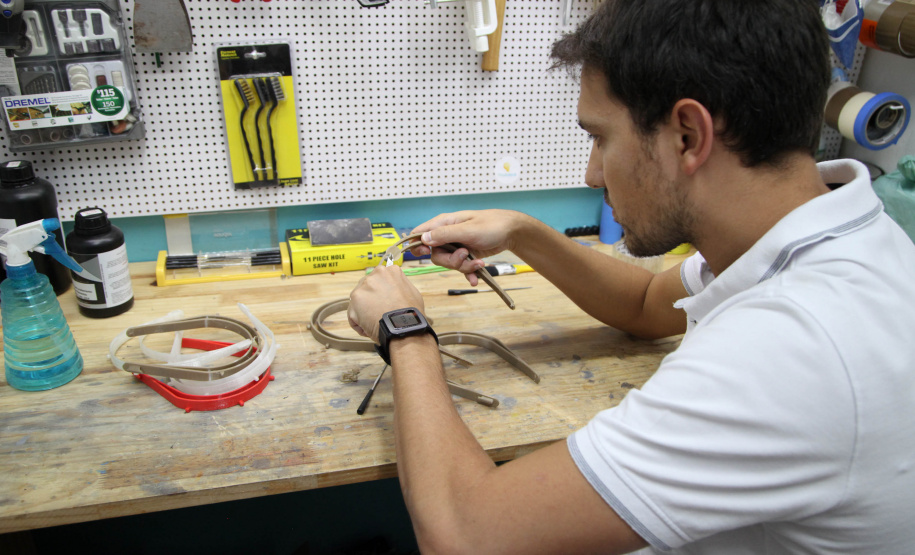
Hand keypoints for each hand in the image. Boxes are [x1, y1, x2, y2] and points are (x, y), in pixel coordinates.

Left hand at [348, 264, 425, 342]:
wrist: (403, 326)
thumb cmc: (410, 313)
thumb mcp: (412, 292)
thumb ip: (399, 285)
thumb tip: (394, 288)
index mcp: (389, 271)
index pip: (380, 280)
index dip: (382, 293)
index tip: (386, 301)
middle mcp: (374, 275)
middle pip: (367, 288)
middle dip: (371, 300)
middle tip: (380, 312)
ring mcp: (363, 287)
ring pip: (359, 301)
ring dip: (365, 312)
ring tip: (376, 322)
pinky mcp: (354, 301)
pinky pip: (353, 314)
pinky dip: (359, 323)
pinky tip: (370, 328)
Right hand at [410, 210, 524, 285]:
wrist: (512, 232)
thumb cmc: (492, 225)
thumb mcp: (467, 230)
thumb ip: (444, 234)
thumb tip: (423, 238)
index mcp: (444, 223)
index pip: (420, 233)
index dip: (418, 245)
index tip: (426, 253)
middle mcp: (448, 235)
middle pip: (436, 255)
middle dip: (450, 261)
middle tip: (465, 256)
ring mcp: (457, 246)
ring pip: (449, 263)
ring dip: (464, 267)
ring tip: (478, 263)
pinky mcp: (466, 255)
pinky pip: (461, 268)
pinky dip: (469, 274)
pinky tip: (476, 278)